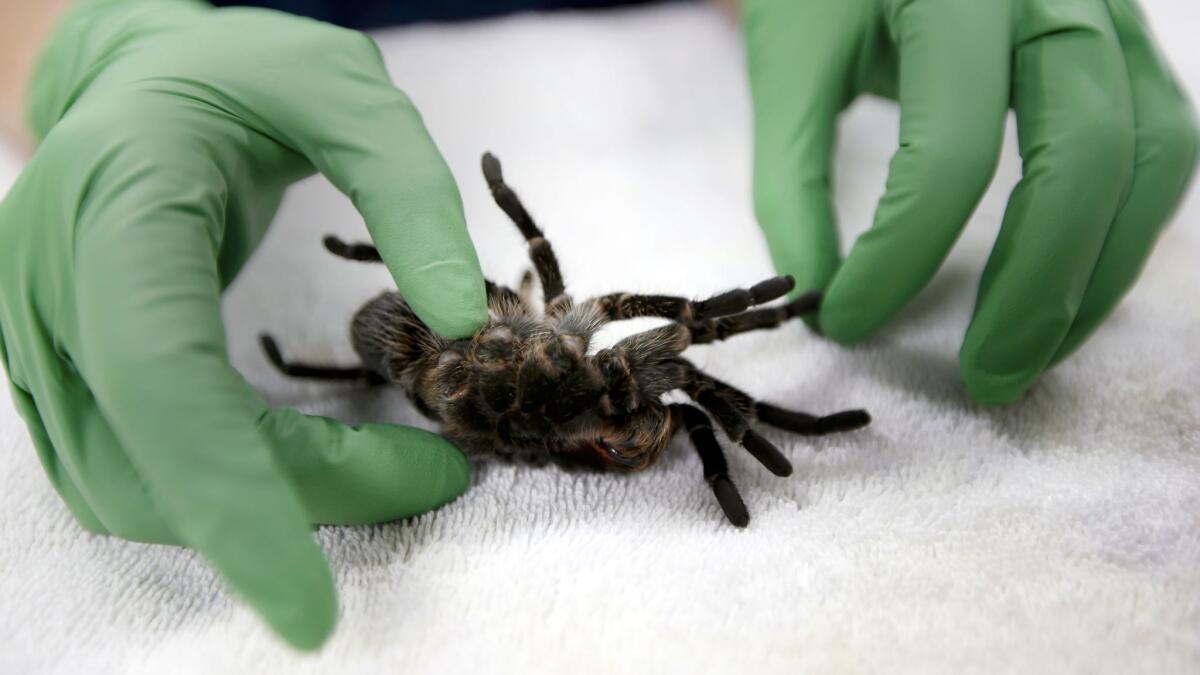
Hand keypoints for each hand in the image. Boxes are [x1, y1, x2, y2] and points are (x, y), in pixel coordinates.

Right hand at [0, 0, 487, 649]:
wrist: (139, 81)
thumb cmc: (239, 77)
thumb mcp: (340, 89)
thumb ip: (407, 191)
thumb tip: (459, 325)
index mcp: (113, 209)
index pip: (159, 382)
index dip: (234, 499)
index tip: (311, 608)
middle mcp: (49, 289)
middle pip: (155, 463)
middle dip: (296, 507)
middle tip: (430, 477)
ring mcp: (41, 341)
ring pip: (134, 490)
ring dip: (270, 507)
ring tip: (393, 468)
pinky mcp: (66, 373)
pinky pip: (135, 471)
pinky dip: (235, 489)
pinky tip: (315, 464)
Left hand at [743, 0, 1197, 403]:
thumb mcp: (791, 64)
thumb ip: (794, 180)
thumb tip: (821, 297)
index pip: (952, 149)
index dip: (901, 256)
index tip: (848, 320)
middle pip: (1086, 155)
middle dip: (1037, 288)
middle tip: (983, 381)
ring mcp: (1110, 9)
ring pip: (1153, 158)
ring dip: (1100, 276)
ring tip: (1032, 356)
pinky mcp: (1129, 39)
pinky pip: (1161, 144)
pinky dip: (1123, 230)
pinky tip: (1066, 288)